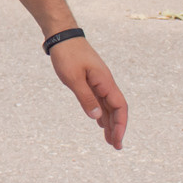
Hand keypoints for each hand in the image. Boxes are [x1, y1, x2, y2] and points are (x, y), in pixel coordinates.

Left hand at [51, 35, 127, 150]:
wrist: (62, 36)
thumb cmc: (67, 55)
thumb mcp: (73, 79)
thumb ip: (85, 98)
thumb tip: (96, 118)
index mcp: (105, 82)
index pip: (120, 107)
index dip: (121, 125)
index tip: (117, 141)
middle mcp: (105, 82)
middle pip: (116, 109)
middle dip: (117, 128)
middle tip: (115, 147)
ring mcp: (99, 81)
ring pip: (108, 106)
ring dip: (110, 123)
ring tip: (110, 140)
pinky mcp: (91, 80)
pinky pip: (100, 100)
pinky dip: (102, 113)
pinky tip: (100, 123)